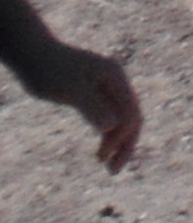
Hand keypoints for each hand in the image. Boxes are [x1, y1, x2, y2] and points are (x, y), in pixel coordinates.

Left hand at [40, 44, 138, 171]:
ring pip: (122, 117)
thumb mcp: (68, 90)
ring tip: (105, 164)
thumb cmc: (46, 69)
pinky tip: (100, 145)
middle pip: (132, 117)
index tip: (102, 160)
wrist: (31, 51)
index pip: (131, 114)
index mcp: (115, 79)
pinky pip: (110, 114)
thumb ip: (91, 106)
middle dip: (125, 144)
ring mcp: (107, 86)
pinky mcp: (96, 90)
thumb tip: (113, 127)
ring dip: (117, 141)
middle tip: (112, 171)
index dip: (122, 140)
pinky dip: (107, 132)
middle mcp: (116, 82)